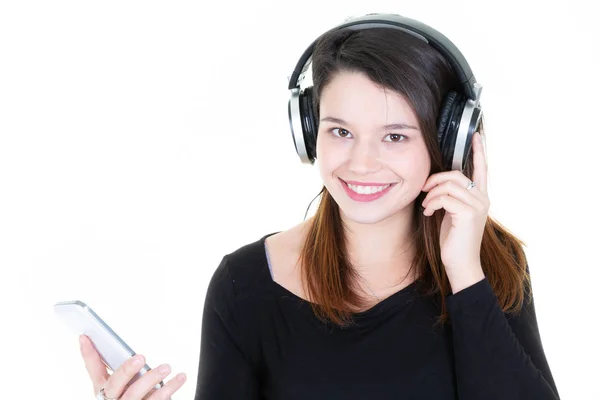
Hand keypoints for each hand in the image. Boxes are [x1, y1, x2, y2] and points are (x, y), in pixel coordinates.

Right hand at [79, 334, 186, 399]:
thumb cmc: (132, 398)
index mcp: (104, 390)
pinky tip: (179, 378)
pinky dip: (169, 389)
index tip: (85, 336)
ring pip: (136, 395)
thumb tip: (131, 349)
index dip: (88, 354)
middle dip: (126, 370)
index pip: (93, 370)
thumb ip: (125, 370)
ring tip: (167, 367)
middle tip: (141, 357)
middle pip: (115, 385)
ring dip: (152, 378)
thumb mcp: (124, 385)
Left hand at [421, 132, 488, 292]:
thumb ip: (450, 196)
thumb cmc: (453, 239)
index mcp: (480, 197)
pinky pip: (445, 197)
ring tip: (426, 205)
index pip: (482, 168)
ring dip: (432, 193)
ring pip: (450, 184)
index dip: (479, 150)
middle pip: (457, 174)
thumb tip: (435, 183)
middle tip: (424, 190)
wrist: (460, 263)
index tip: (475, 134)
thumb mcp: (452, 213)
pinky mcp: (469, 214)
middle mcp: (483, 199)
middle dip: (436, 179)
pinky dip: (432, 203)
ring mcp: (478, 206)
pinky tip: (428, 212)